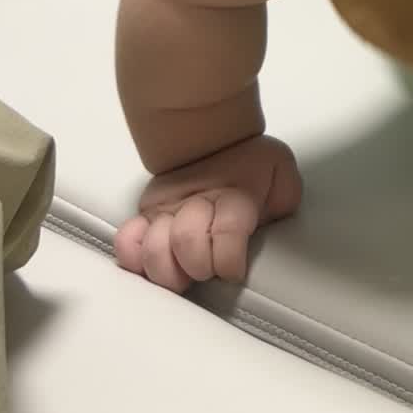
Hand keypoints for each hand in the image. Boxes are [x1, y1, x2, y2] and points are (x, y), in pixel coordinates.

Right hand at [115, 135, 301, 292]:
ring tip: (181, 277)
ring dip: (167, 271)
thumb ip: (284, 201)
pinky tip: (146, 267)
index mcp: (234, 195)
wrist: (212, 136)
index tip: (233, 272)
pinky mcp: (145, 213)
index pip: (227, 231)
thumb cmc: (251, 164)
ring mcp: (167, 209)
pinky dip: (133, 258)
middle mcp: (196, 202)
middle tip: (207, 272)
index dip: (229, 261)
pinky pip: (127, 239)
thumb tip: (277, 228)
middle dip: (199, 267)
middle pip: (187, 242)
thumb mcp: (281, 173)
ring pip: (154, 247)